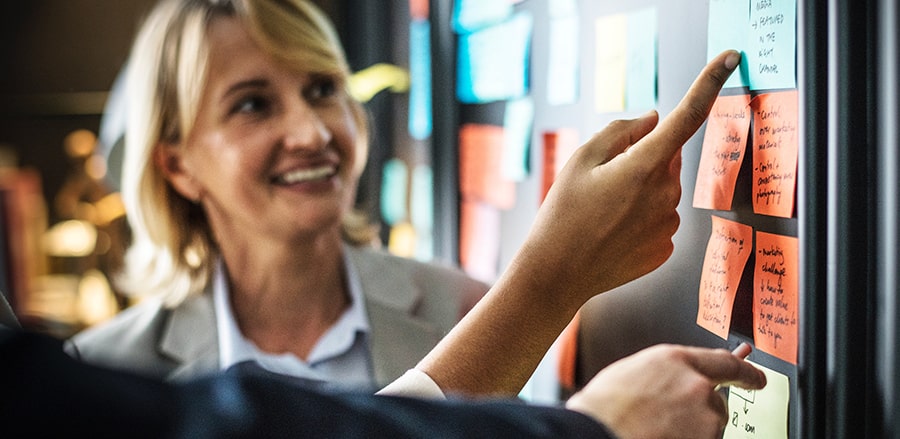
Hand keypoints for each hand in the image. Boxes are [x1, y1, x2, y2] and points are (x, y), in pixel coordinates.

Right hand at [514, 50, 742, 304]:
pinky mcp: (664, 249)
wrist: (556, 275)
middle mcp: (665, 194)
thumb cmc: (562, 215)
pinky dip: (639, 221)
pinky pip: (658, 221)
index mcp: (644, 165)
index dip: (711, 83)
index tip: (731, 58)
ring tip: (601, 213)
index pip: (687, 115)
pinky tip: (611, 234)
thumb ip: (620, 131)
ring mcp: (668, 225)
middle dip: (641, 160)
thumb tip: (652, 120)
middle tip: (601, 183)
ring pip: (662, 192)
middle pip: (665, 159)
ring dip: (639, 193)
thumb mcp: (579, 160)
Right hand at [565, 343, 766, 438]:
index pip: (725, 362)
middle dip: (700, 411)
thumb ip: (662, 374)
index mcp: (674, 360)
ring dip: (692, 430)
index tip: (758, 378)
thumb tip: (671, 384)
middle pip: (715, 401)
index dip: (746, 371)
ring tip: (655, 429)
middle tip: (670, 418)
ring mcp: (703, 418)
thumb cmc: (602, 409)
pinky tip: (660, 436)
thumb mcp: (630, 374)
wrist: (597, 433)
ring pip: (709, 427)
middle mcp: (695, 385)